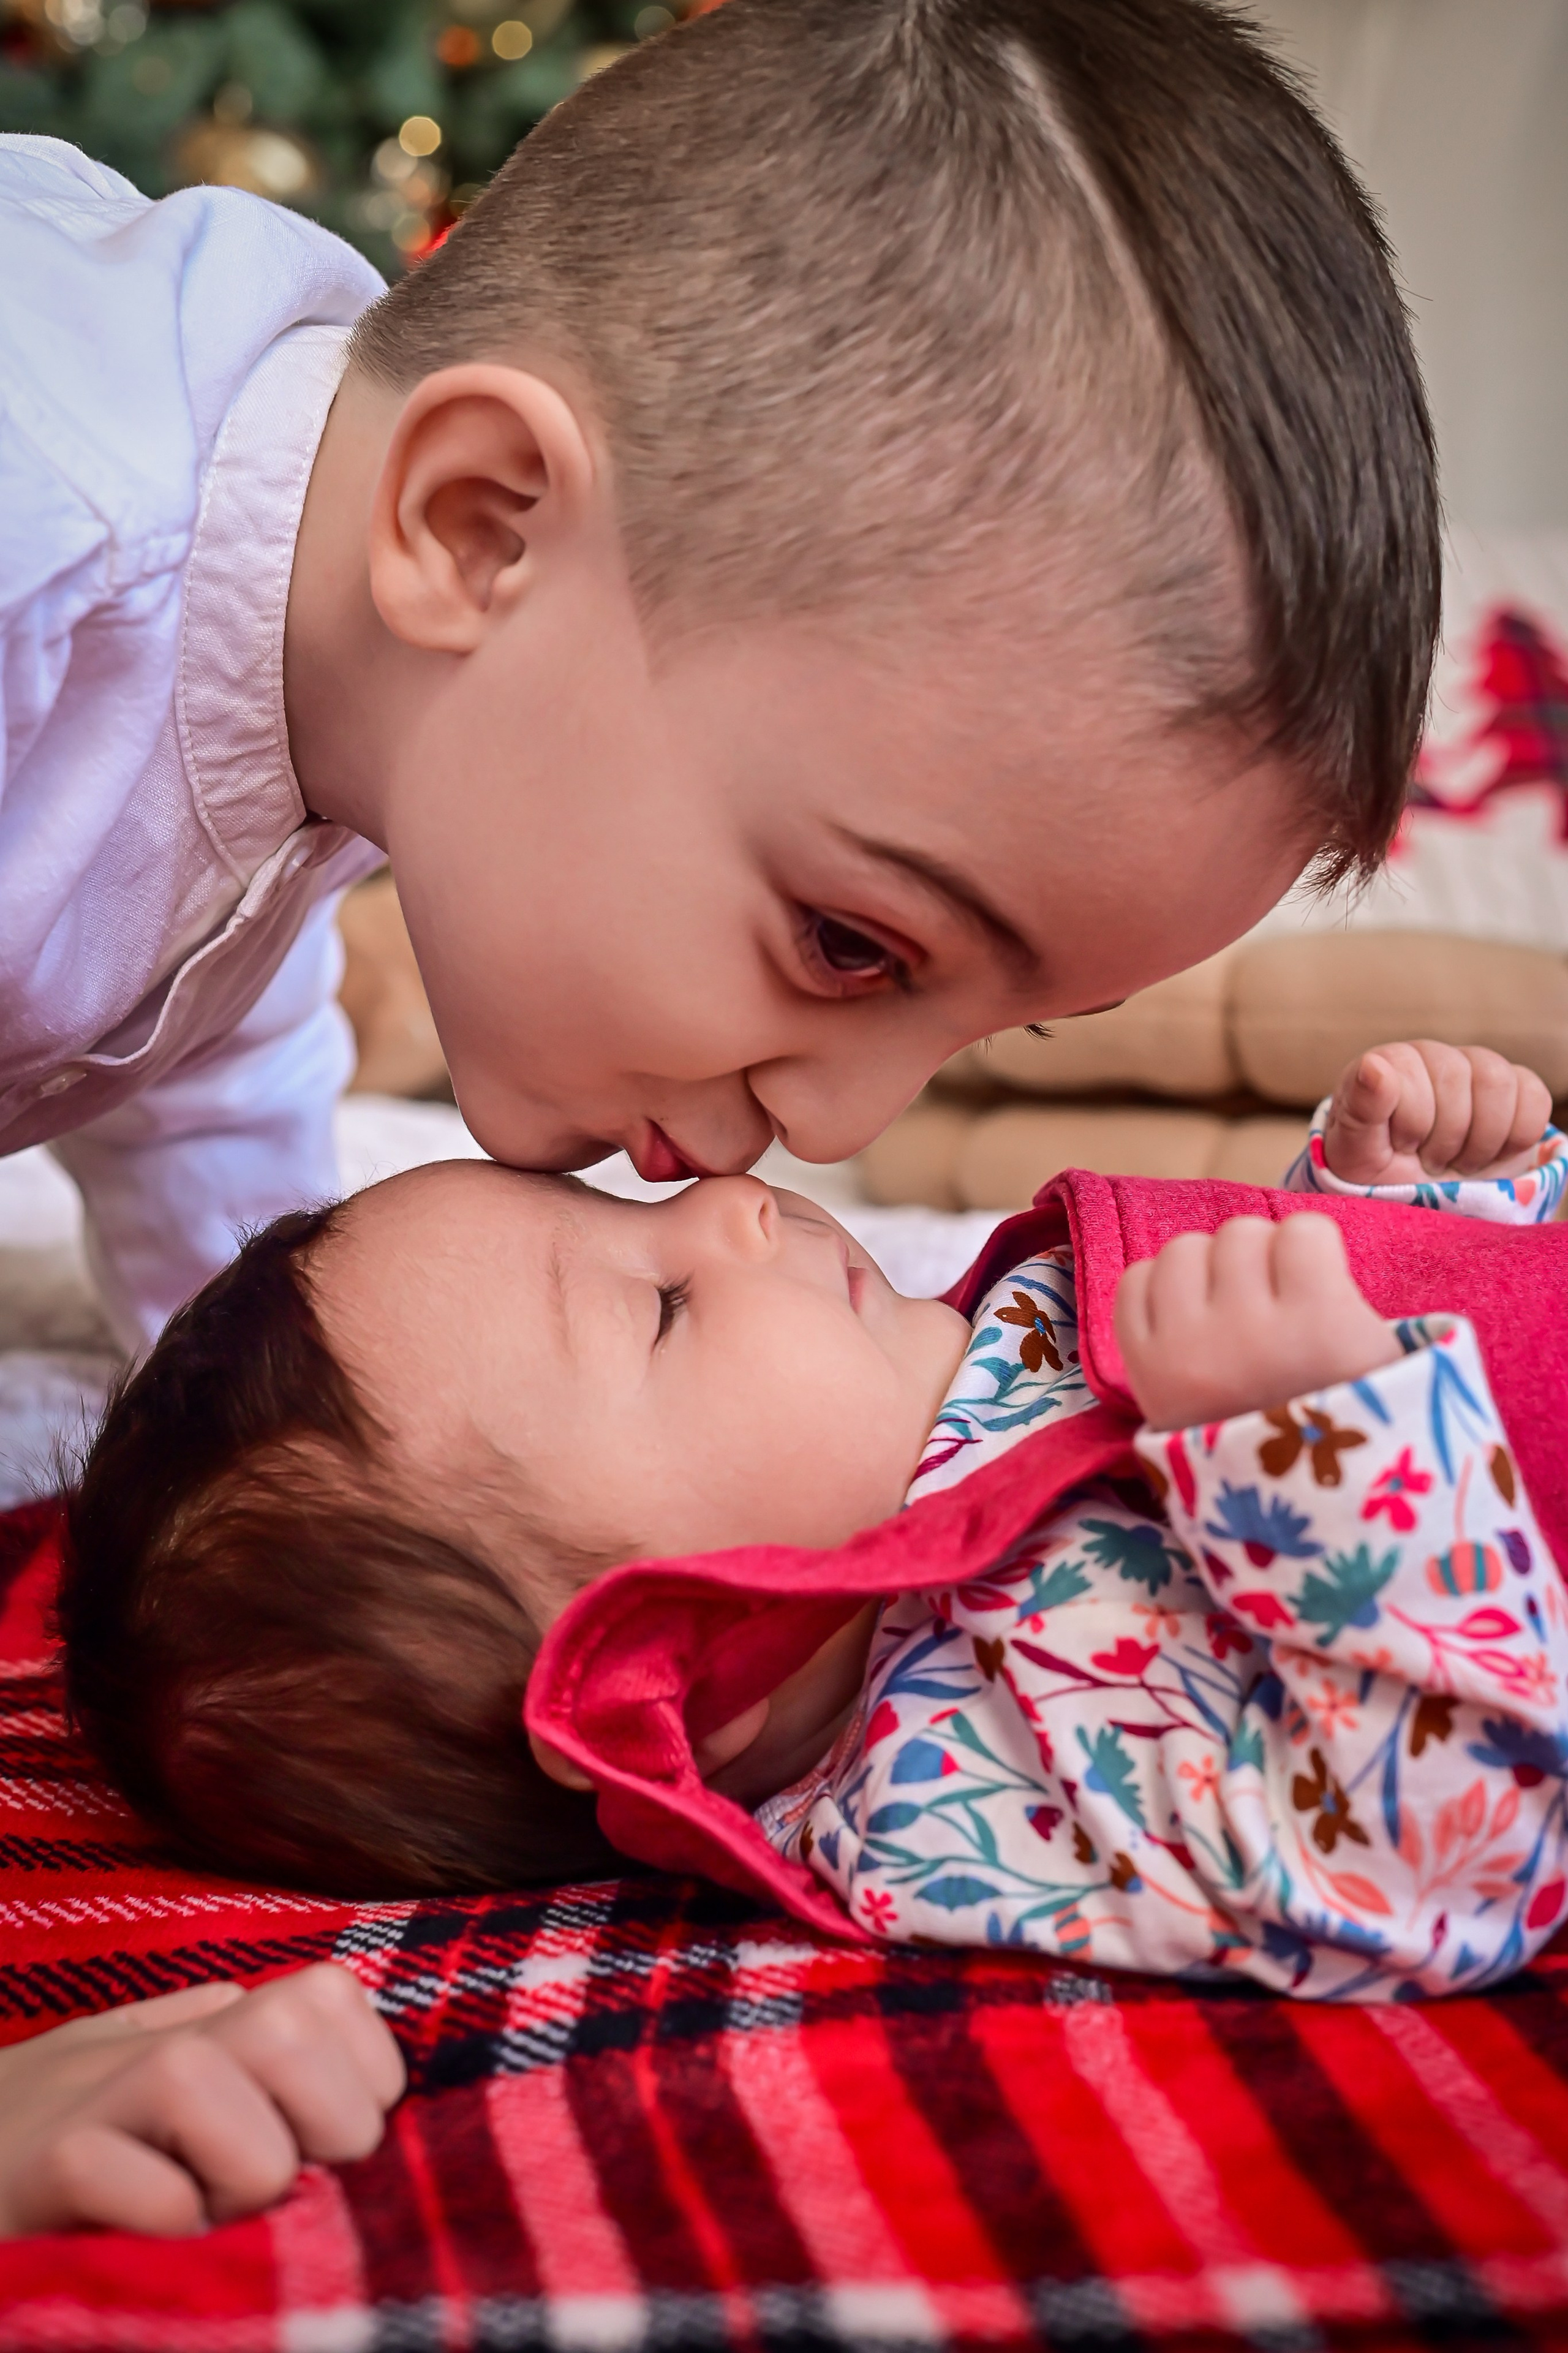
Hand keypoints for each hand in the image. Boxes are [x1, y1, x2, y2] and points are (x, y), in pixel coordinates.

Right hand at [0, 1963, 403, 2236]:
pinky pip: (159, 2195)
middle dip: (317, 2128)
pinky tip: (133, 2235)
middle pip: (292, 2026)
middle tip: (258, 2182)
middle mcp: (158, 2043)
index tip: (319, 2142)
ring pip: (223, 2101)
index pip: (332, 1996)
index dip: (358, 2079)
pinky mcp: (46, 2167)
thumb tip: (323, 2025)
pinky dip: (166, 2226)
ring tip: (190, 2210)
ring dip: (237, 2183)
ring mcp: (96, 2099)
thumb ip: (225, 2043)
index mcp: (200, 2024)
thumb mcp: (146, 2077)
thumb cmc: (54, 2143)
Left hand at [1115, 1213, 1400, 1430]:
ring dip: (1207, 1269)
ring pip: (1182, 1250)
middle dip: (1259, 1259)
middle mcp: (1247, 1333)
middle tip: (1272, 1301)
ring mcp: (1185, 1351)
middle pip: (1240, 1235)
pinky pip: (1134, 1283)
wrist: (1291, 1514)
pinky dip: (1158, 1289)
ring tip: (1228, 1308)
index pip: (1302, 1231)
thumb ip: (1360, 1299)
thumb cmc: (1351, 1430)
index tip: (1315, 1283)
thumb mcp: (1389, 1367)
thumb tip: (1318, 1243)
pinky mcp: (1142, 1370)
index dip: (1311, 1251)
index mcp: (1322, 1329)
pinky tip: (1187, 1317)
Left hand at [1323, 1041, 1550, 1186]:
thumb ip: (1360, 1109)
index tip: (1402, 1149)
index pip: (1411, 1076)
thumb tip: (1373, 1066)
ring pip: (1496, 1082)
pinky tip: (1491, 1153)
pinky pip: (1533, 1096)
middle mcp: (1430, 1055)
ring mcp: (1475, 1067)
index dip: (1413, 1125)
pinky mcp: (1516, 1087)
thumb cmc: (1381, 1177)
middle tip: (1431, 1161)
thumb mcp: (1356, 1155)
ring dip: (1480, 1139)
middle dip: (1445, 1137)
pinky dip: (1516, 1137)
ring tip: (1458, 1160)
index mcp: (1387, 1063)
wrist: (1420, 1200)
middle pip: (1457, 1078)